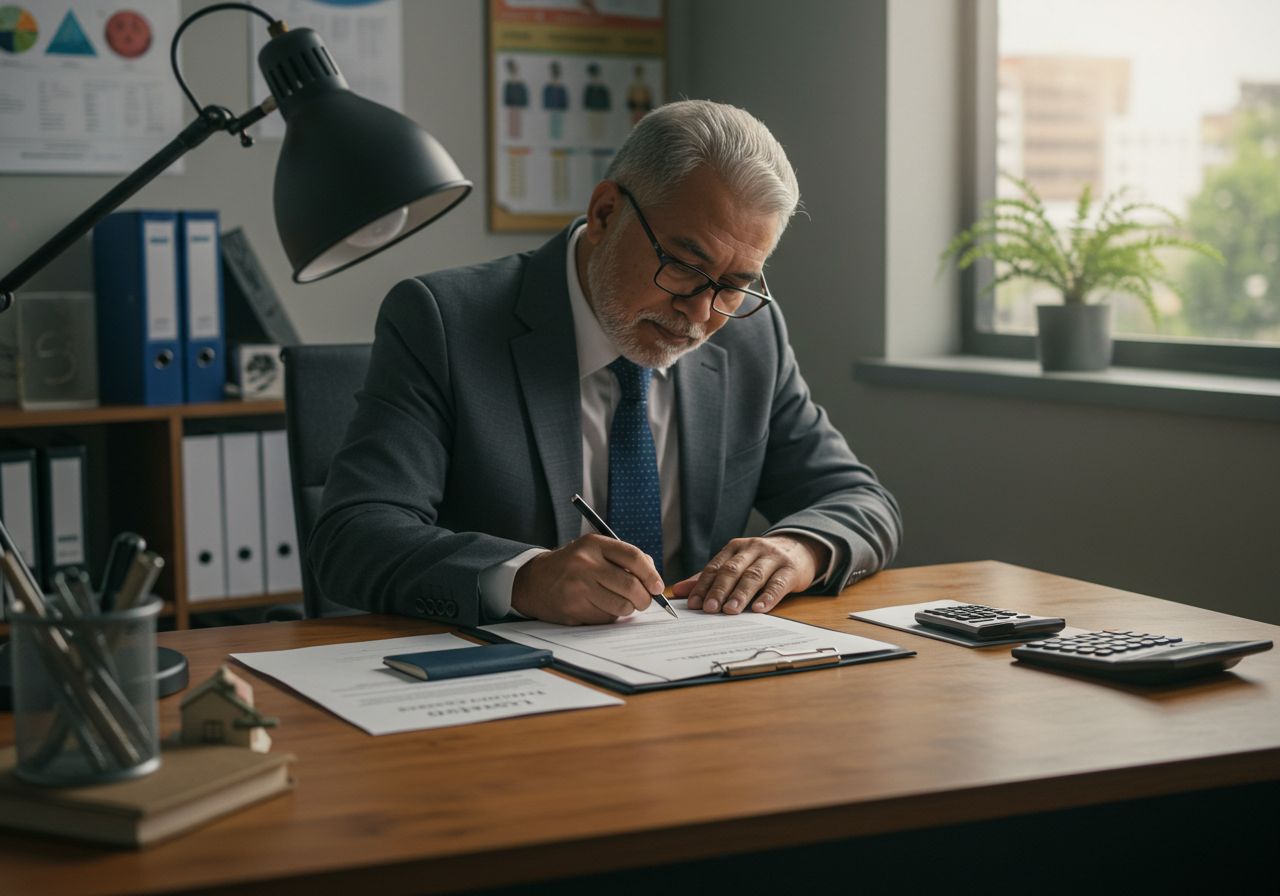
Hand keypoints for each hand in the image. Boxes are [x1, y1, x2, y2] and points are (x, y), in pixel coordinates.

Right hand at [511, 534, 662, 624]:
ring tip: (621, 604)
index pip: (633, 557)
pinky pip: (606, 618)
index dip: (651, 574)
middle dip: (644, 598)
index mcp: (594, 544)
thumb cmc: (571, 565)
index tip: (657, 586)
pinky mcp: (573, 609)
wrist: (533, 581)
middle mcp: (585, 564)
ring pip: (621, 606)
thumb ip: (623, 558)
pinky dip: (610, 616)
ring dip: (628, 609)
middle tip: (644, 601)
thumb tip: (653, 578)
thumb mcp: (592, 550)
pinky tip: (599, 607)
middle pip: (631, 586)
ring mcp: (578, 588)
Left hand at [672, 535, 828, 614]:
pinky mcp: (791, 569)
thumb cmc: (762, 561)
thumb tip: (679, 591)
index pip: (715, 567)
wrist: (800, 547)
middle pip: (733, 570)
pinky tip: (759, 609)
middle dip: (719, 590)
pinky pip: (778, 584)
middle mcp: (753, 549)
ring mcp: (773, 558)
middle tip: (709, 608)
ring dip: (740, 594)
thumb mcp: (737, 564)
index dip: (703, 585)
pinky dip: (767, 597)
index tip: (693, 603)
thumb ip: (709, 578)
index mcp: (735, 548)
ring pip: (753, 576)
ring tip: (730, 610)